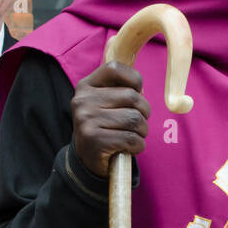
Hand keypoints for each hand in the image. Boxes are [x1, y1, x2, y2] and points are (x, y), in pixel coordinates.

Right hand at [71, 62, 151, 178]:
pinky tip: (130, 147)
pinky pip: (131, 139)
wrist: (87, 158)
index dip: (134, 79)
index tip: (137, 93)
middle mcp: (83, 101)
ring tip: (134, 135)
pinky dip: (138, 145)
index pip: (114, 68)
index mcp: (85, 86)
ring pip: (134, 119)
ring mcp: (87, 120)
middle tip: (139, 122)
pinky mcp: (95, 140)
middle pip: (132, 97)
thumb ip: (119, 89)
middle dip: (144, 112)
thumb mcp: (104, 102)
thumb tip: (141, 89)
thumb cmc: (104, 126)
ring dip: (142, 131)